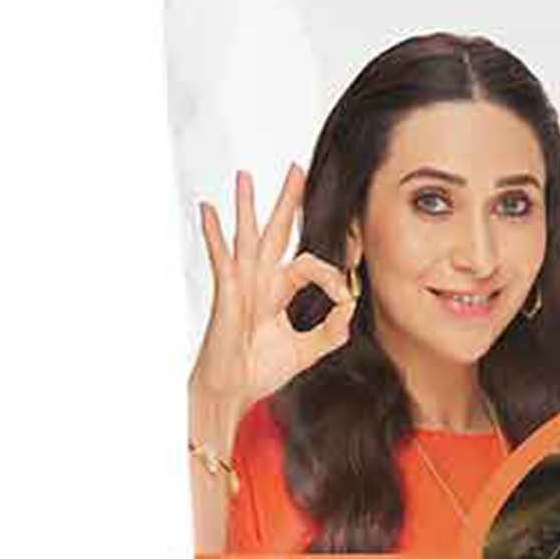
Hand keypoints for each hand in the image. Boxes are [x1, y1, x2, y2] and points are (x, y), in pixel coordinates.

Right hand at [189, 165, 355, 447]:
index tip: (346, 296)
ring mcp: (241, 284)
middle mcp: (260, 280)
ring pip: (248, 236)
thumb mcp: (308, 349)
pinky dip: (214, 233)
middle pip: (276, 231)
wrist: (234, 390)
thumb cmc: (261, 369)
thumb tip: (351, 307)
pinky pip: (221, 258)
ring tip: (246, 176)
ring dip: (248, 205)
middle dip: (287, 201)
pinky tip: (208, 210)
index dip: (334, 277)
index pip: (312, 264)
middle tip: (296, 169)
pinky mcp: (226, 293)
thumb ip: (332, 330)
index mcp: (278, 290)